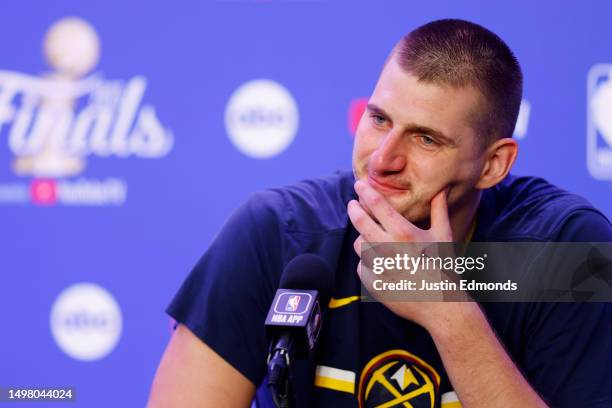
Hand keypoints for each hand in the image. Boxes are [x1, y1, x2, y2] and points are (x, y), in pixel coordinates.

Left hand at [347, 179, 466, 329]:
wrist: (442, 306)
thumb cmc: (444, 268)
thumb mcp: (443, 236)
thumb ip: (439, 210)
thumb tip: (440, 190)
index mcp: (404, 233)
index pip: (377, 205)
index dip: (365, 192)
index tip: (359, 184)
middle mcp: (387, 248)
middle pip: (360, 222)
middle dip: (354, 209)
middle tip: (352, 204)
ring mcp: (378, 267)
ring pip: (359, 245)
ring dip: (363, 239)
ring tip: (370, 238)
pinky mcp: (373, 284)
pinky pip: (362, 267)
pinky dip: (368, 263)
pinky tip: (378, 263)